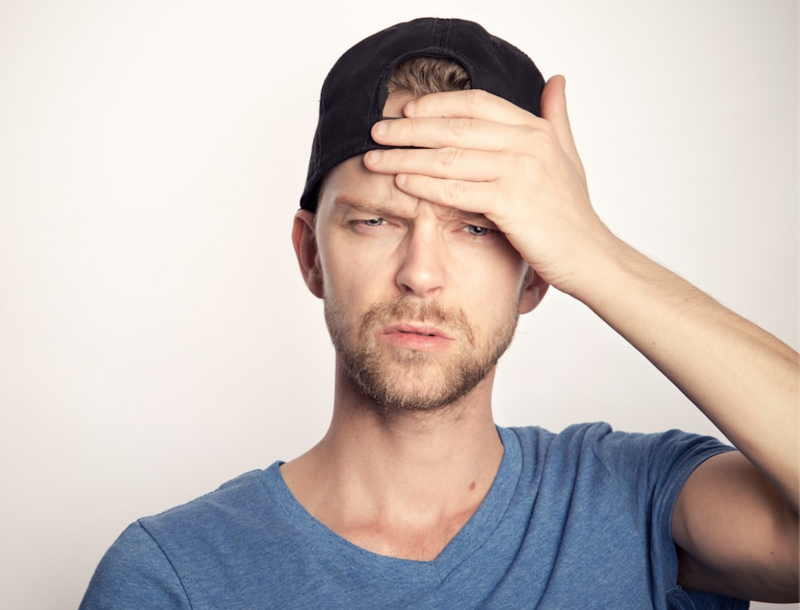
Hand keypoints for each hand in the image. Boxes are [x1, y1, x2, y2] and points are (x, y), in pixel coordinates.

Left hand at [364, 76, 616, 294]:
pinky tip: (399, 183)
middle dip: (409, 129)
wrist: (590, 256)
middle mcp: (528, 144)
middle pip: (454, 127)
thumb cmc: (572, 212)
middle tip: (376, 131)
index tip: (405, 110)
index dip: (436, 104)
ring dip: (405, 157)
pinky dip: (424, 185)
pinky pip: (456, 190)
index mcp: (536, 129)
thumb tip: (556, 80)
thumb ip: (556, 118)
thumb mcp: (568, 156)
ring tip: (374, 158)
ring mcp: (521, 172)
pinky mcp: (512, 203)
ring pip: (448, 157)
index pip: (475, 103)